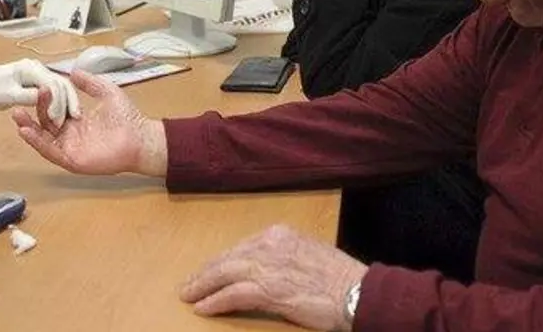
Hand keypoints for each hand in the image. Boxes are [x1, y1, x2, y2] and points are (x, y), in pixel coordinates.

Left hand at [0, 58, 81, 126]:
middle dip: (67, 102)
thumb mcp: (5, 95)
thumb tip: (45, 97)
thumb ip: (26, 96)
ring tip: (73, 118)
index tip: (56, 120)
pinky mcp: (39, 82)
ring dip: (68, 102)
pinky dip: (62, 101)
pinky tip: (65, 113)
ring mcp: (40, 74)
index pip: (52, 83)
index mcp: (30, 69)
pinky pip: (55, 91)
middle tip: (69, 122)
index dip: (58, 102)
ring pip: (61, 86)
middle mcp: (38, 68)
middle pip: (61, 83)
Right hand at [12, 70, 164, 175]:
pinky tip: (27, 132)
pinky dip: (37, 143)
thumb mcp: (106, 92)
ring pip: (44, 139)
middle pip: (45, 125)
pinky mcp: (72, 160)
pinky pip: (51, 152)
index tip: (40, 87)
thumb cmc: (127, 117)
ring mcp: (70, 149)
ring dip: (30, 128)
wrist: (140, 137)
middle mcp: (71, 136)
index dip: (46, 101)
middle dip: (31, 114)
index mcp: (77, 122)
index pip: (54, 111)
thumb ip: (90, 83)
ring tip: (17, 116)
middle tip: (19, 102)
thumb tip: (73, 71)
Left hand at [180, 225, 367, 330]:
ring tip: (188, 295)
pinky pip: (231, 294)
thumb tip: (267, 271)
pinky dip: (214, 301)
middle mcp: (268, 244)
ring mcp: (266, 265)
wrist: (355, 291)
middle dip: (205, 272)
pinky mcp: (267, 288)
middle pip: (227, 258)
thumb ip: (284, 257)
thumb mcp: (308, 254)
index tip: (210, 270)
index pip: (241, 247)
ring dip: (202, 286)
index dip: (222, 261)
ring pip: (223, 273)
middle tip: (188, 284)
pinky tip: (203, 308)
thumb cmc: (339, 278)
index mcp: (279, 234)